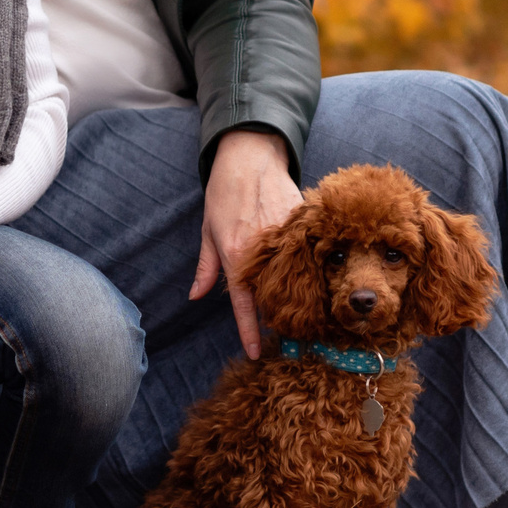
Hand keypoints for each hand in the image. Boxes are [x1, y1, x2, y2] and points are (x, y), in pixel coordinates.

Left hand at [191, 127, 299, 358]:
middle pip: (273, 293)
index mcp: (236, 255)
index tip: (257, 352)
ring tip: (301, 302)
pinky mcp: (303, 223)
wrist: (249, 155)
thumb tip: (195, 297)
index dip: (249, 331)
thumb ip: (206, 267)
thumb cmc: (223, 192)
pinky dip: (308, 262)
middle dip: (276, 312)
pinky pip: (308, 251)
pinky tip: (311, 267)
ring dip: (296, 289)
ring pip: (295, 275)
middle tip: (283, 326)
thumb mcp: (207, 230)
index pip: (244, 304)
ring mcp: (286, 236)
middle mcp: (262, 250)